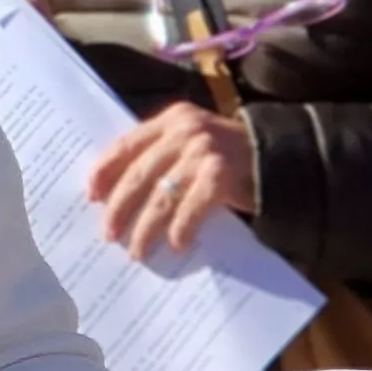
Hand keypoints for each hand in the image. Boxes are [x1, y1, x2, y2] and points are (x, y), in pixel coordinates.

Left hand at [88, 102, 253, 260]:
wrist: (281, 160)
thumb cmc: (228, 158)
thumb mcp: (193, 144)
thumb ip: (162, 155)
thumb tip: (116, 194)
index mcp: (172, 119)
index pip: (126, 143)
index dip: (104, 170)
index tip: (90, 195)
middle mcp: (185, 130)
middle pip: (138, 174)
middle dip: (119, 208)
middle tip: (108, 234)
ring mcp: (203, 151)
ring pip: (160, 196)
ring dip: (145, 228)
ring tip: (136, 250)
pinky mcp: (221, 175)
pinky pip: (190, 208)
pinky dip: (180, 229)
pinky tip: (174, 245)